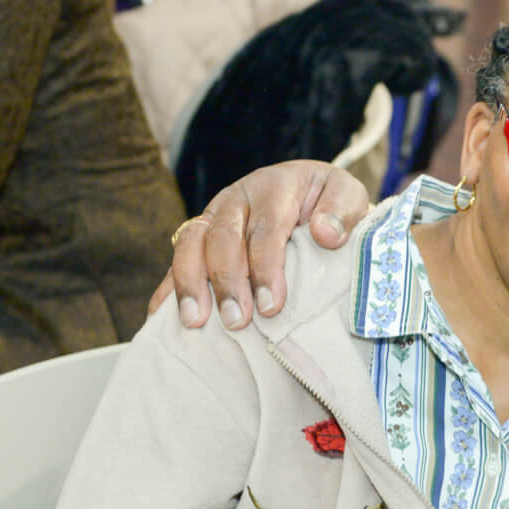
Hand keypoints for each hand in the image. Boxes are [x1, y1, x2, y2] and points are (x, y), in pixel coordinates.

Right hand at [148, 160, 372, 328]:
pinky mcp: (201, 237)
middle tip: (237, 320)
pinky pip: (179, 259)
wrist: (314, 196)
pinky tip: (160, 315)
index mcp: (274, 186)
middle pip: (222, 237)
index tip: (271, 306)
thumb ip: (342, 211)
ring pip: (190, 243)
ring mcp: (214, 216)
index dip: (266, 268)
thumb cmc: (331, 203)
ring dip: (190, 283)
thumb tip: (324, 233)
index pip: (265, 228)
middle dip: (227, 281)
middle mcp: (237, 198)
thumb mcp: (348, 195)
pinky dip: (168, 286)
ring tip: (195, 321)